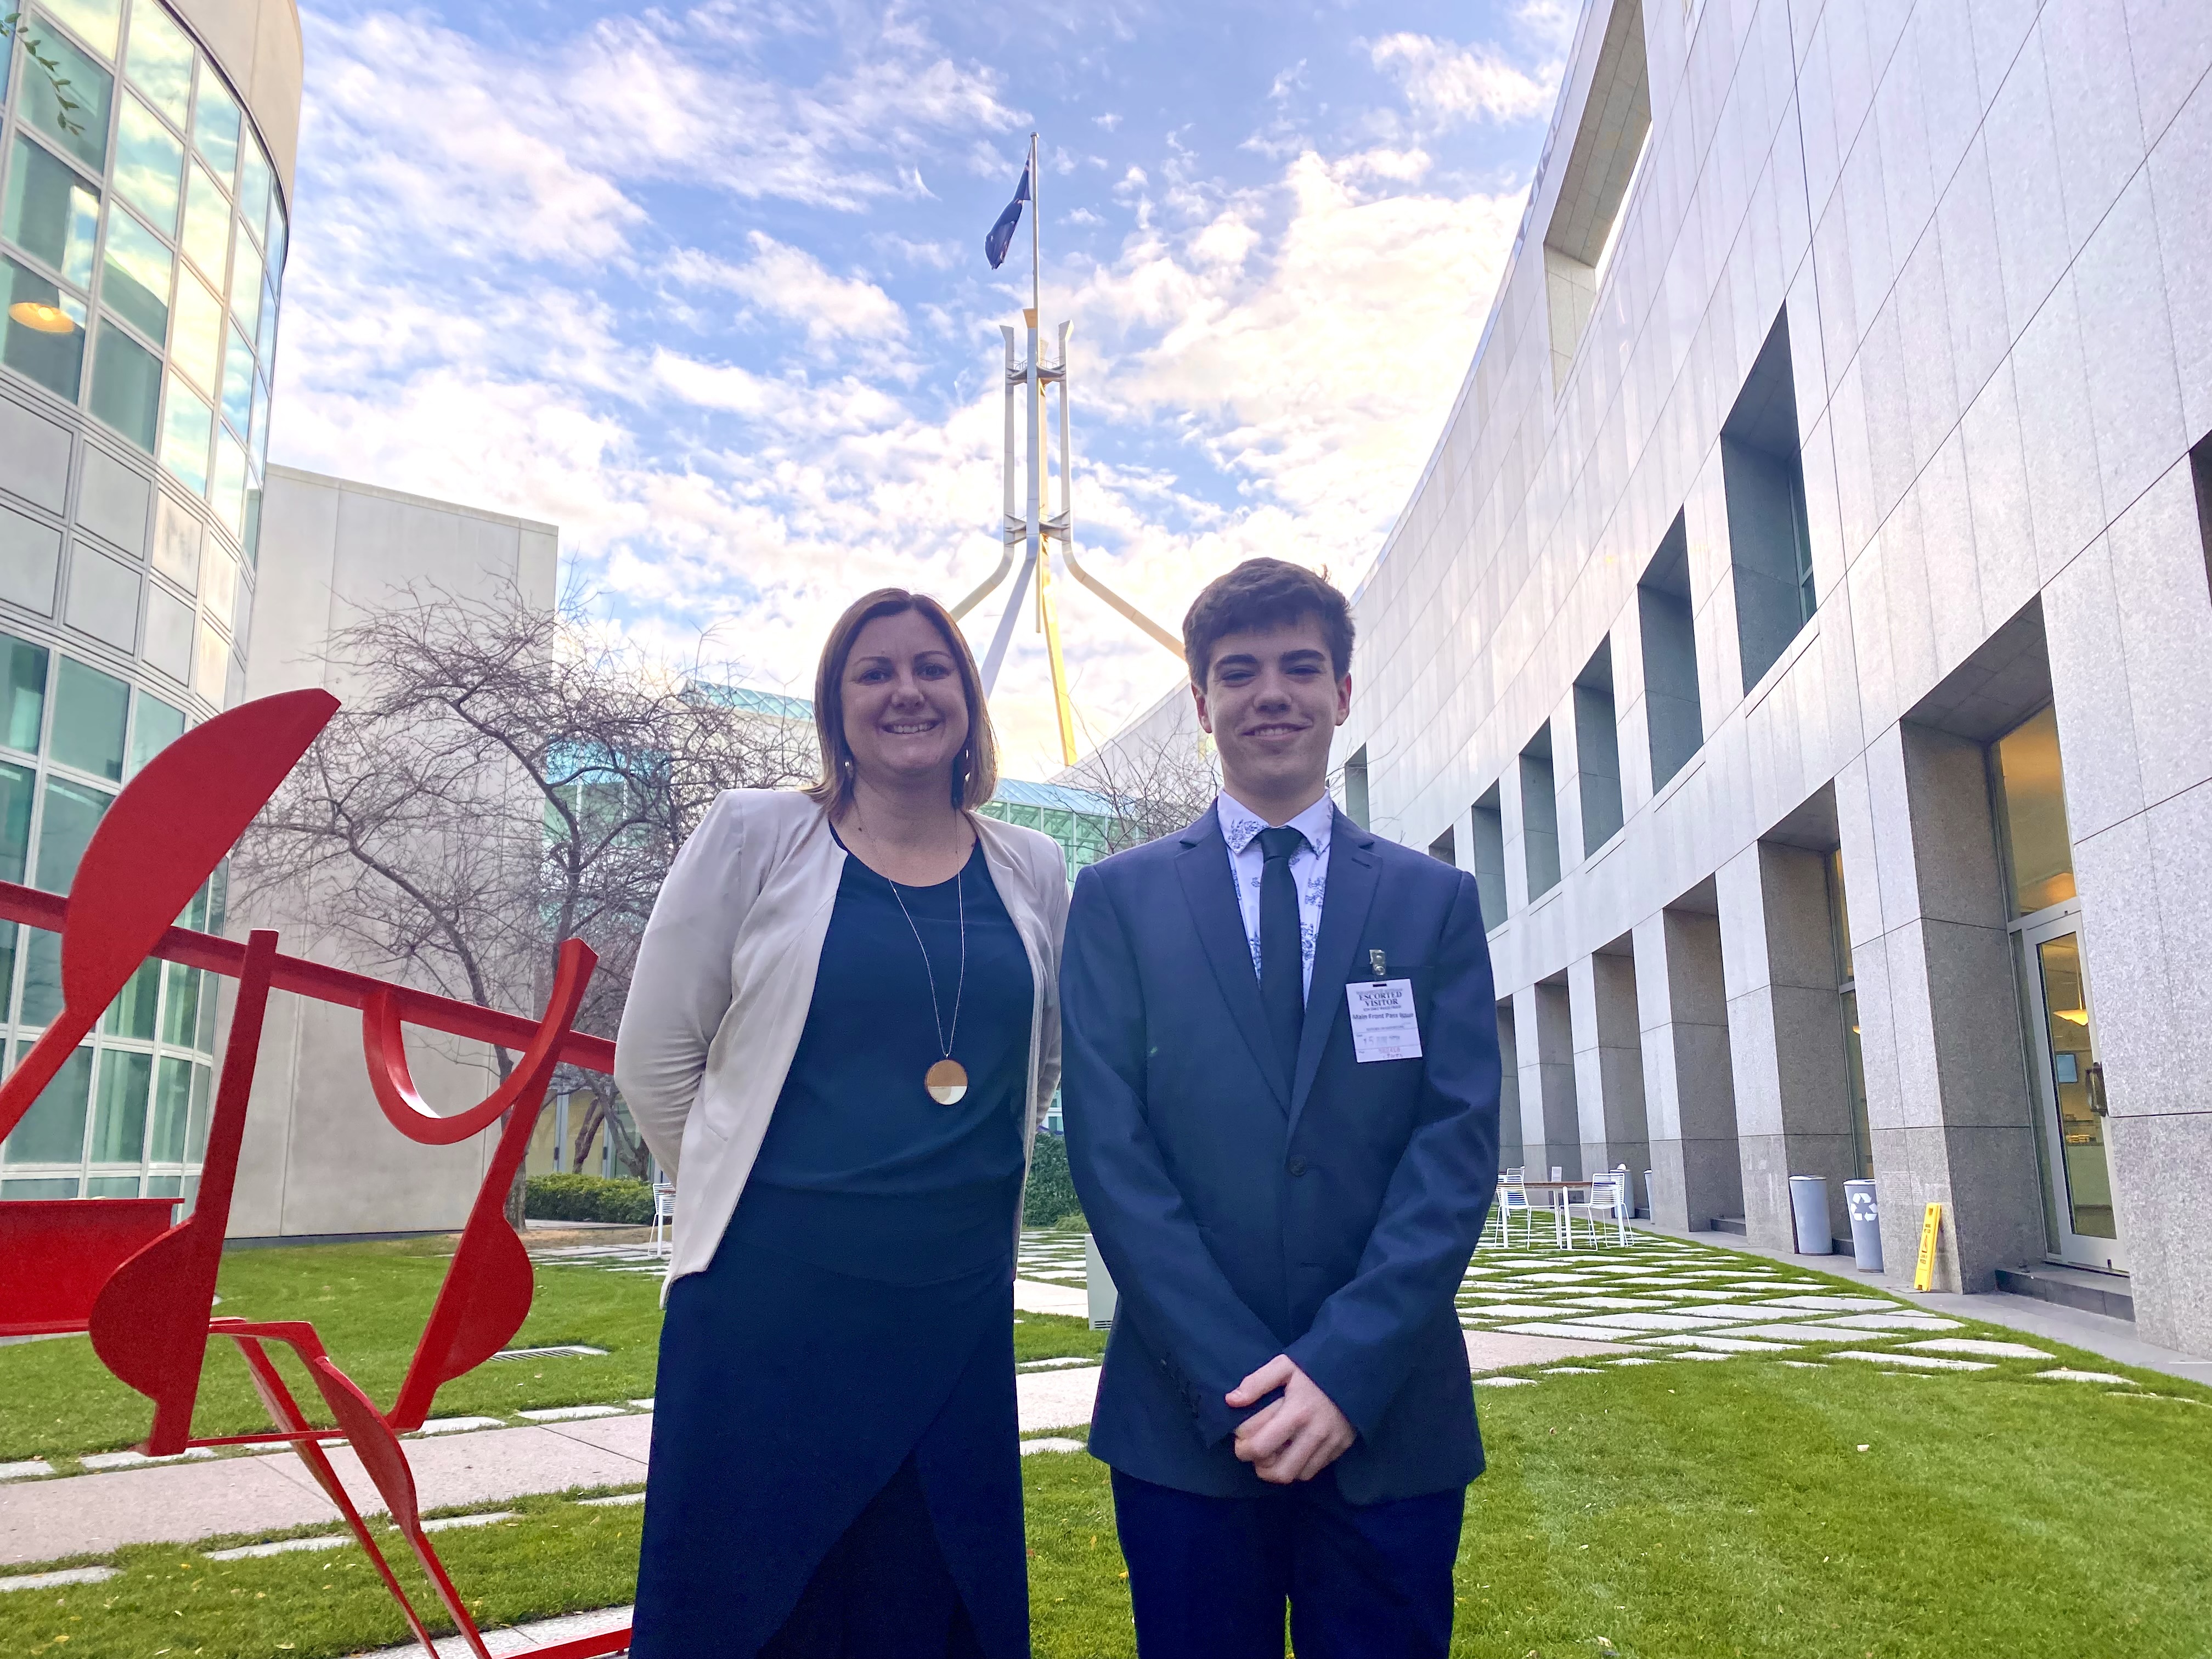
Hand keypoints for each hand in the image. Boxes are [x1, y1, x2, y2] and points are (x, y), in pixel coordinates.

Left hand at [1226, 1355, 1354, 1484]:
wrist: (1356, 1368)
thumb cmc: (1315, 1366)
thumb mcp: (1284, 1365)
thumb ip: (1256, 1382)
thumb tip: (1231, 1401)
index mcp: (1296, 1412)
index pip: (1260, 1446)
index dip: (1243, 1446)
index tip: (1240, 1437)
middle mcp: (1313, 1433)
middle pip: (1278, 1470)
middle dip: (1257, 1465)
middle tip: (1252, 1452)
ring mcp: (1329, 1444)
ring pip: (1295, 1475)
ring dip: (1276, 1470)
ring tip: (1269, 1454)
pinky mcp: (1340, 1448)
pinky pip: (1312, 1471)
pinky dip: (1296, 1468)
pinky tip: (1290, 1452)